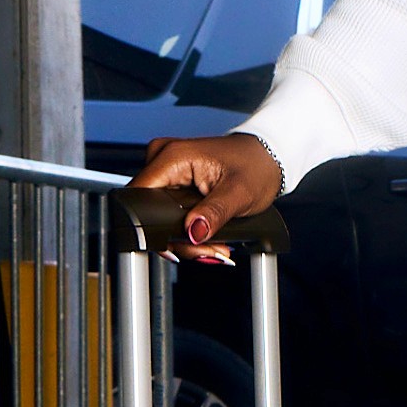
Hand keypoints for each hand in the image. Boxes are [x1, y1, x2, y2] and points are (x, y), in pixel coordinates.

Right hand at [133, 132, 283, 265]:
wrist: (266, 158)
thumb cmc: (256, 165)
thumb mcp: (239, 193)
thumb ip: (214, 213)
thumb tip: (193, 231)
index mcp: (173, 156)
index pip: (140, 199)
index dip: (153, 228)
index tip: (182, 244)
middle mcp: (163, 159)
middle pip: (149, 213)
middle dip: (178, 239)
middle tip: (208, 250)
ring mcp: (167, 170)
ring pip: (158, 217)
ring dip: (185, 239)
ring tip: (213, 246)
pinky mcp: (173, 181)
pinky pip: (168, 213)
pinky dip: (186, 229)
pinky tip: (206, 235)